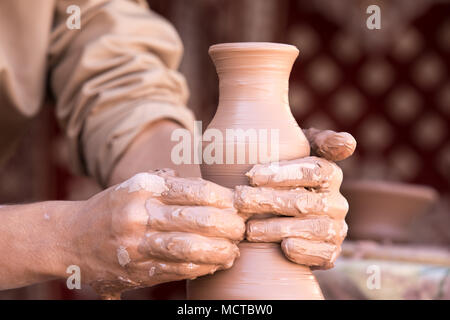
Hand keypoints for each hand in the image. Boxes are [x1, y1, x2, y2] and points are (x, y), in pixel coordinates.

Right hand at [71, 169, 244, 298]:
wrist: (69, 238)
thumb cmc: (113, 208)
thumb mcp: (135, 186)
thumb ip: (169, 183)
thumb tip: (210, 190)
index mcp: (143, 188)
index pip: (194, 190)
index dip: (223, 198)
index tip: (239, 203)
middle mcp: (139, 214)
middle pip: (195, 219)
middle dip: (227, 225)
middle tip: (241, 229)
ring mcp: (135, 244)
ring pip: (188, 247)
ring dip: (218, 250)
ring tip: (233, 250)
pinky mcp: (134, 270)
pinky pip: (175, 270)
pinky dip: (200, 268)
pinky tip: (214, 264)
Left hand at [234, 129, 355, 269]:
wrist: (278, 212)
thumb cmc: (282, 174)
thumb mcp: (296, 151)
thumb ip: (318, 139)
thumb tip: (347, 143)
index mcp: (330, 174)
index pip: (313, 171)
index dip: (283, 173)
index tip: (253, 175)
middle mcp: (337, 202)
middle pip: (305, 201)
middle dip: (269, 200)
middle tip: (240, 200)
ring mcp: (335, 228)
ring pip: (311, 228)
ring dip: (278, 228)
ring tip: (250, 229)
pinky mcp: (329, 252)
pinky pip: (322, 254)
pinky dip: (304, 251)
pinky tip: (284, 247)